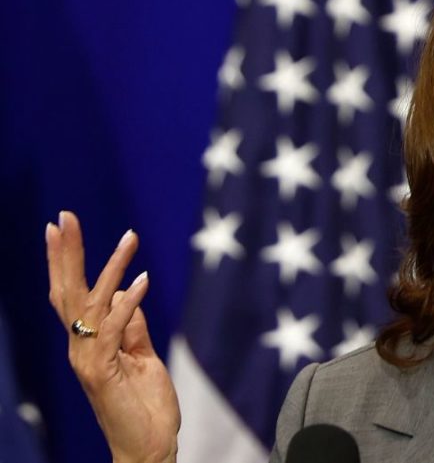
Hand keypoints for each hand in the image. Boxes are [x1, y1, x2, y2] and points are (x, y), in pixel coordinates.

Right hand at [45, 211, 179, 462]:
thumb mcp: (142, 357)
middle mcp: (80, 347)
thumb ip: (133, 328)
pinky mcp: (102, 372)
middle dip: (66, 253)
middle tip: (65, 216)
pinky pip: (114, 329)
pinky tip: (142, 279)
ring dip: (111, 267)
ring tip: (130, 237)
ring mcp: (87, 360)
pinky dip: (128, 303)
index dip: (64, 260)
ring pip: (93, 304)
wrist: (149, 446)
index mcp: (87, 342)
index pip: (70, 294)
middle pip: (67, 292)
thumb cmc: (144, 405)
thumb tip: (128, 294)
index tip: (62, 226)